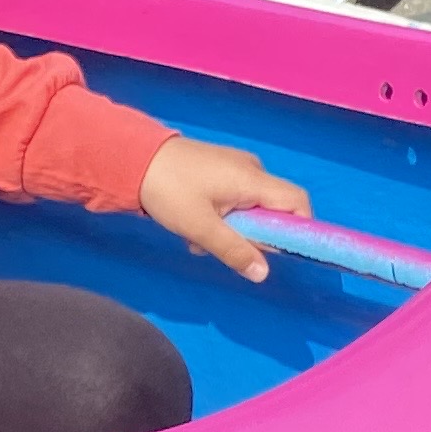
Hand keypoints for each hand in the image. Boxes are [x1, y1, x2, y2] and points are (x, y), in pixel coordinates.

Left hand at [141, 135, 310, 282]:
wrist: (131, 158)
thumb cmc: (168, 190)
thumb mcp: (200, 227)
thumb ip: (234, 250)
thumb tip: (263, 273)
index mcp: (253, 179)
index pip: (297, 202)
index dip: (298, 229)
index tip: (278, 251)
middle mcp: (250, 169)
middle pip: (272, 209)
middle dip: (251, 235)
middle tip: (220, 247)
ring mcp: (233, 167)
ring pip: (248, 207)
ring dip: (228, 229)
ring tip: (196, 239)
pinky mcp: (217, 169)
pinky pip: (232, 198)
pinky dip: (218, 216)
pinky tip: (191, 225)